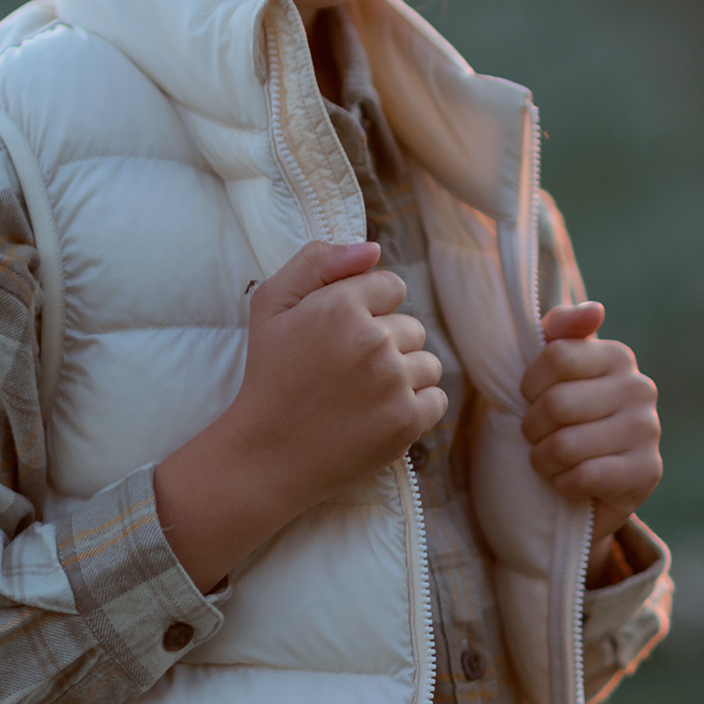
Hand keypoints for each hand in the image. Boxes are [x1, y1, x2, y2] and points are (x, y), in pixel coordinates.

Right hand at [154, 241, 444, 590]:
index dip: (368, 308)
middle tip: (346, 371)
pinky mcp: (408, 421)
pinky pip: (436, 398)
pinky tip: (380, 413)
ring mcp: (394, 382)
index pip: (391, 286)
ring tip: (364, 394)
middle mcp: (373, 339)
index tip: (343, 334)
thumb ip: (317, 262)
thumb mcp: (271, 305)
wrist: (266, 454)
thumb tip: (372, 249)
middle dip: (385, 343)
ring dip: (403, 374)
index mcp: (340, 305)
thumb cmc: (268, 375)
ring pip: (428, 362)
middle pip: (411, 326)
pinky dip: (415, 405)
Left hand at [520, 301, 660, 581]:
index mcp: (617, 356)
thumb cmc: (563, 419)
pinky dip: (564, 484)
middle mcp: (640, 388)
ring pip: (565, 445)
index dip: (529, 385)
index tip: (531, 398)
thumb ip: (560, 330)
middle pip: (557, 403)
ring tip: (553, 461)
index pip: (555, 356)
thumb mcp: (552, 371)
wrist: (589, 486)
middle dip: (533, 428)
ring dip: (544, 460)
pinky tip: (571, 482)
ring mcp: (648, 431)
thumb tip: (594, 311)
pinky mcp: (647, 472)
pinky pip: (584, 476)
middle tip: (540, 437)